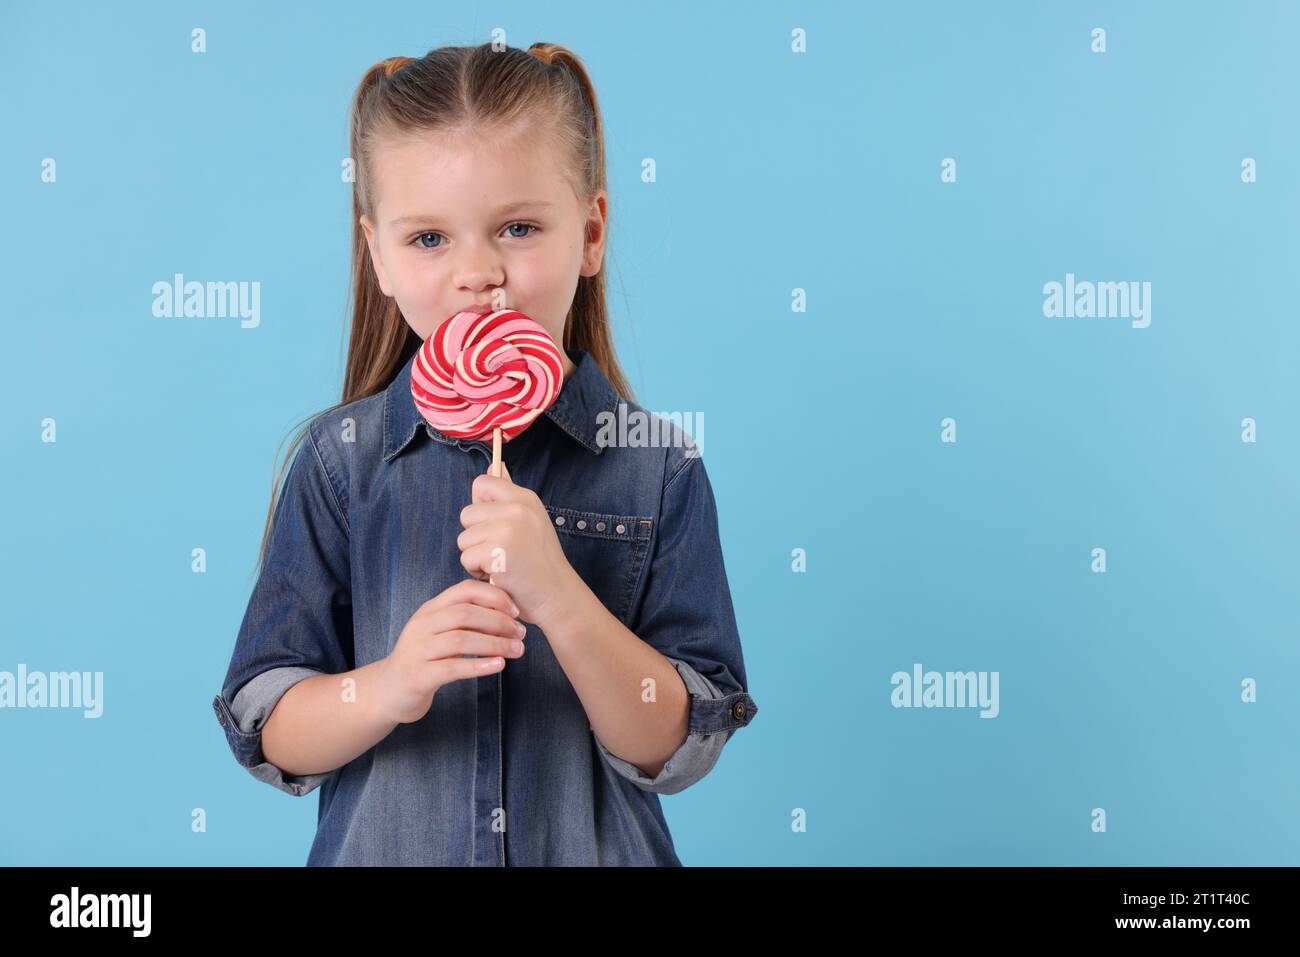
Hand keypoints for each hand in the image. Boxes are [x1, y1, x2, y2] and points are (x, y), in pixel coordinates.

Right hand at [375, 579, 526, 724]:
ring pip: (460, 640)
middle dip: (499, 621)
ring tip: (517, 650)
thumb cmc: (424, 659)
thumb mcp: (439, 632)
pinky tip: (499, 666)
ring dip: (494, 644)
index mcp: (430, 610)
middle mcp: (422, 626)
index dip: (494, 596)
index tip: (516, 610)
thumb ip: (464, 619)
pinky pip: (452, 668)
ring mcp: (418, 651)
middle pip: (464, 613)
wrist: (388, 691)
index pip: (464, 590)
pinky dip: (479, 665)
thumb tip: (507, 612)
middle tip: (521, 633)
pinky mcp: (419, 676)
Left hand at [457, 460, 580, 627]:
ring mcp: (508, 530)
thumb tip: (494, 466)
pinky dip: (478, 571)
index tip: (494, 524)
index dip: (480, 505)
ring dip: (476, 556)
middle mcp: (517, 509)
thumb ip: (508, 497)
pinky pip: (467, 558)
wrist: (556, 595)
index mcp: (525, 498)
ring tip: (501, 563)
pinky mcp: (497, 552)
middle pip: (467, 514)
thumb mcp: (530, 521)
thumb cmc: (539, 562)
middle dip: (476, 536)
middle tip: (500, 550)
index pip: (481, 484)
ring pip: (464, 538)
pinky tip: (499, 574)